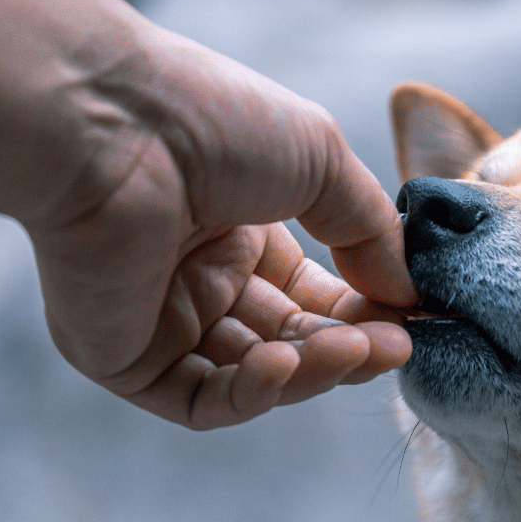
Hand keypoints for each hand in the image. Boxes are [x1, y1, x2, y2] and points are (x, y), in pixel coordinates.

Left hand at [24, 29, 417, 428]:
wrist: (110, 124)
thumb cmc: (209, 121)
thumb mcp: (320, 161)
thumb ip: (369, 232)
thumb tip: (407, 296)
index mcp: (236, 229)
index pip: (312, 296)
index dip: (364, 313)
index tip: (411, 320)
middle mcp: (197, 277)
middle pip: (290, 341)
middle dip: (347, 348)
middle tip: (395, 346)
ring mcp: (159, 321)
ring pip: (251, 378)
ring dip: (311, 372)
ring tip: (356, 351)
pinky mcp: (121, 357)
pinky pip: (198, 400)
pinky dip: (249, 394)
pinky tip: (282, 365)